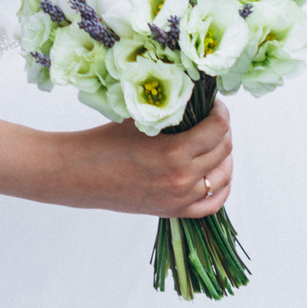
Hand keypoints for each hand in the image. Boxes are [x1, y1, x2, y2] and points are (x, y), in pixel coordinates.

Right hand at [36, 100, 232, 217]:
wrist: (81, 174)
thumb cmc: (105, 141)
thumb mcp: (140, 119)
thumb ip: (169, 111)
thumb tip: (193, 96)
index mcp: (175, 152)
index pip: (218, 128)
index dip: (221, 111)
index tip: (214, 103)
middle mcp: (182, 178)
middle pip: (223, 150)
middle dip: (223, 130)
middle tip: (213, 118)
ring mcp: (180, 198)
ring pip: (222, 175)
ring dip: (224, 155)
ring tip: (216, 142)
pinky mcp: (174, 211)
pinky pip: (213, 204)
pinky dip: (222, 187)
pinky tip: (220, 173)